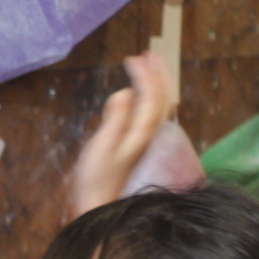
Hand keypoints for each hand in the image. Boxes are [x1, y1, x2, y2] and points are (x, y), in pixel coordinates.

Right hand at [65, 52, 172, 220]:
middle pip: (162, 98)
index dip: (145, 74)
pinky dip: (145, 98)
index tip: (132, 58)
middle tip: (150, 53)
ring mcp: (142, 140)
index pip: (151, 95)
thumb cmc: (96, 178)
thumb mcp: (103, 145)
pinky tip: (134, 95)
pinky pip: (147, 114)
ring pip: (157, 105)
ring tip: (146, 67)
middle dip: (158, 74)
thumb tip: (124, 92)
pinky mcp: (133, 145)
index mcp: (142, 131)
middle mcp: (147, 133)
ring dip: (154, 84)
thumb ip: (115, 118)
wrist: (97, 204)